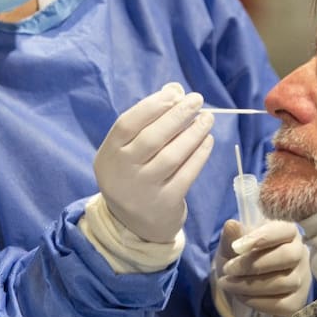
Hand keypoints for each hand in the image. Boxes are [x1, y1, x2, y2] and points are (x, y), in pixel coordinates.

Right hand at [94, 83, 214, 242]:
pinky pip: (187, 174)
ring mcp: (143, 190)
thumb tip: (175, 90)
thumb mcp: (129, 150)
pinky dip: (200, 154)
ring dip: (193, 133)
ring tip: (207, 119)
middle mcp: (122, 173)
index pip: (127, 124)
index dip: (152, 106)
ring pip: (172, 155)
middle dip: (178, 115)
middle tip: (197, 100)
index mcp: (109, 154)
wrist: (135, 225)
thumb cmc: (134, 174)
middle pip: (152, 138)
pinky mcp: (165, 203)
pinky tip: (207, 140)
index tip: (175, 94)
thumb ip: (147, 120)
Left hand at [214, 219, 310, 316]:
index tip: (236, 247)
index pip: (284, 230)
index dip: (261, 237)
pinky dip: (257, 302)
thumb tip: (231, 225)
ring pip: (283, 282)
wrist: (243, 285)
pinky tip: (241, 297)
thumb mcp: (232, 245)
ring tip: (228, 284)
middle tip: (228, 269)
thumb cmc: (240, 258)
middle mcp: (300, 253)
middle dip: (253, 264)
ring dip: (250, 285)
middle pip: (287, 256)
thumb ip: (232, 236)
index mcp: (287, 232)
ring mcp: (302, 278)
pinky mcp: (298, 301)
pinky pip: (281, 304)